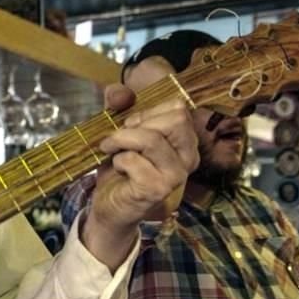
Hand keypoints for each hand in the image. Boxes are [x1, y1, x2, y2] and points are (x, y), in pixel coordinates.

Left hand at [81, 84, 198, 269]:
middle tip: (120, 138)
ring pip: (152, 139)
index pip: (178, 108)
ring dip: (122, 140)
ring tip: (112, 150)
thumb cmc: (120, 165)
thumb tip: (120, 93)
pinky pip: (133, 160)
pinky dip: (118, 160)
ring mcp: (175, 175)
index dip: (148, 111)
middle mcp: (188, 158)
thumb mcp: (119, 127)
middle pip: (174, 120)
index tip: (130, 125)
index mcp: (185, 141)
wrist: (110, 204)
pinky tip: (118, 169)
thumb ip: (119, 103)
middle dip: (138, 123)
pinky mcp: (157, 189)